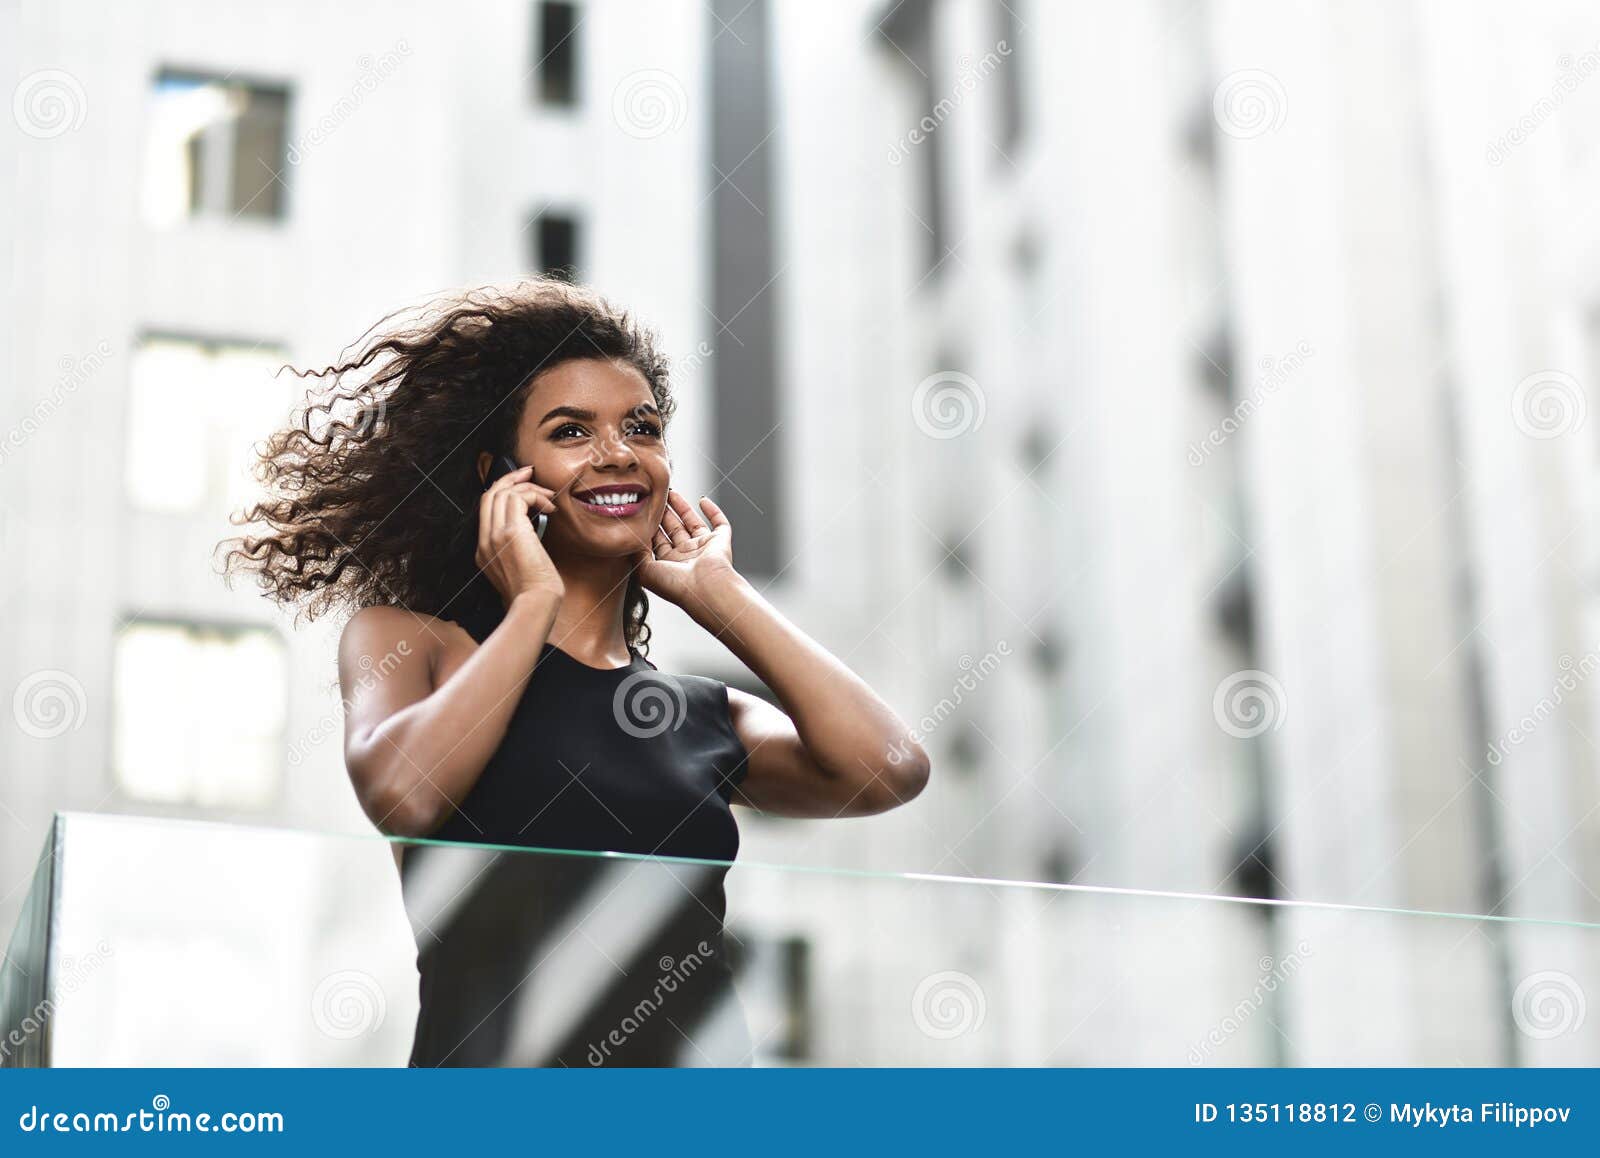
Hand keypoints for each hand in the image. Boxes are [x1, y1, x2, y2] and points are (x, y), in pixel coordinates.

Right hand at [475, 465, 562, 606]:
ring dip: (528, 487)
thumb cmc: (535, 593)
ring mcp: (494, 535)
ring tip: (548, 495)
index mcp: (485, 550)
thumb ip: (520, 548)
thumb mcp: (521, 568)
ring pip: (502, 492)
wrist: (535, 606)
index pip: (487, 509)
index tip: (523, 486)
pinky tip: (550, 508)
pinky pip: (518, 497)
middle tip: (530, 472)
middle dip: (510, 479)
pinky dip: (536, 495)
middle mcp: (485, 540)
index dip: (503, 492)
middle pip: (490, 495)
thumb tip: (534, 530)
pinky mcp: (510, 532)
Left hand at [638, 492, 739, 612]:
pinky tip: (702, 499)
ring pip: (691, 523)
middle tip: (654, 495)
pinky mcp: (720, 542)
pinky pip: (719, 523)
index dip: (648, 525)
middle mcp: (686, 557)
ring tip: (670, 492)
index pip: (656, 541)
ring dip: (682, 507)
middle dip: (663, 513)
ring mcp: (704, 548)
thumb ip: (636, 552)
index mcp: (669, 565)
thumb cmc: (675, 585)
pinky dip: (713, 511)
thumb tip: (632, 535)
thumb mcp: (645, 570)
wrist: (705, 589)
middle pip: (672, 529)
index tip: (640, 510)